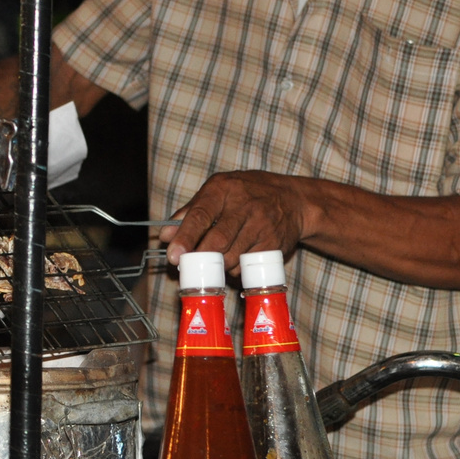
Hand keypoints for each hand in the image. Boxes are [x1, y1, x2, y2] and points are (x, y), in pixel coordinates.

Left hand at [161, 170, 308, 271]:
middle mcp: (244, 205)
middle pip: (217, 240)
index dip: (185, 236)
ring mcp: (262, 225)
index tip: (173, 254)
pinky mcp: (274, 244)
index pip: (201, 215)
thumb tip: (165, 235)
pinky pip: (246, 266)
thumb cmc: (247, 194)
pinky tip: (233, 261)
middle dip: (199, 257)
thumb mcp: (217, 191)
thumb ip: (189, 212)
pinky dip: (234, 269)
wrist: (293, 200)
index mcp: (223, 189)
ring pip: (231, 257)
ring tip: (213, 260)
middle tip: (187, 266)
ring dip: (217, 266)